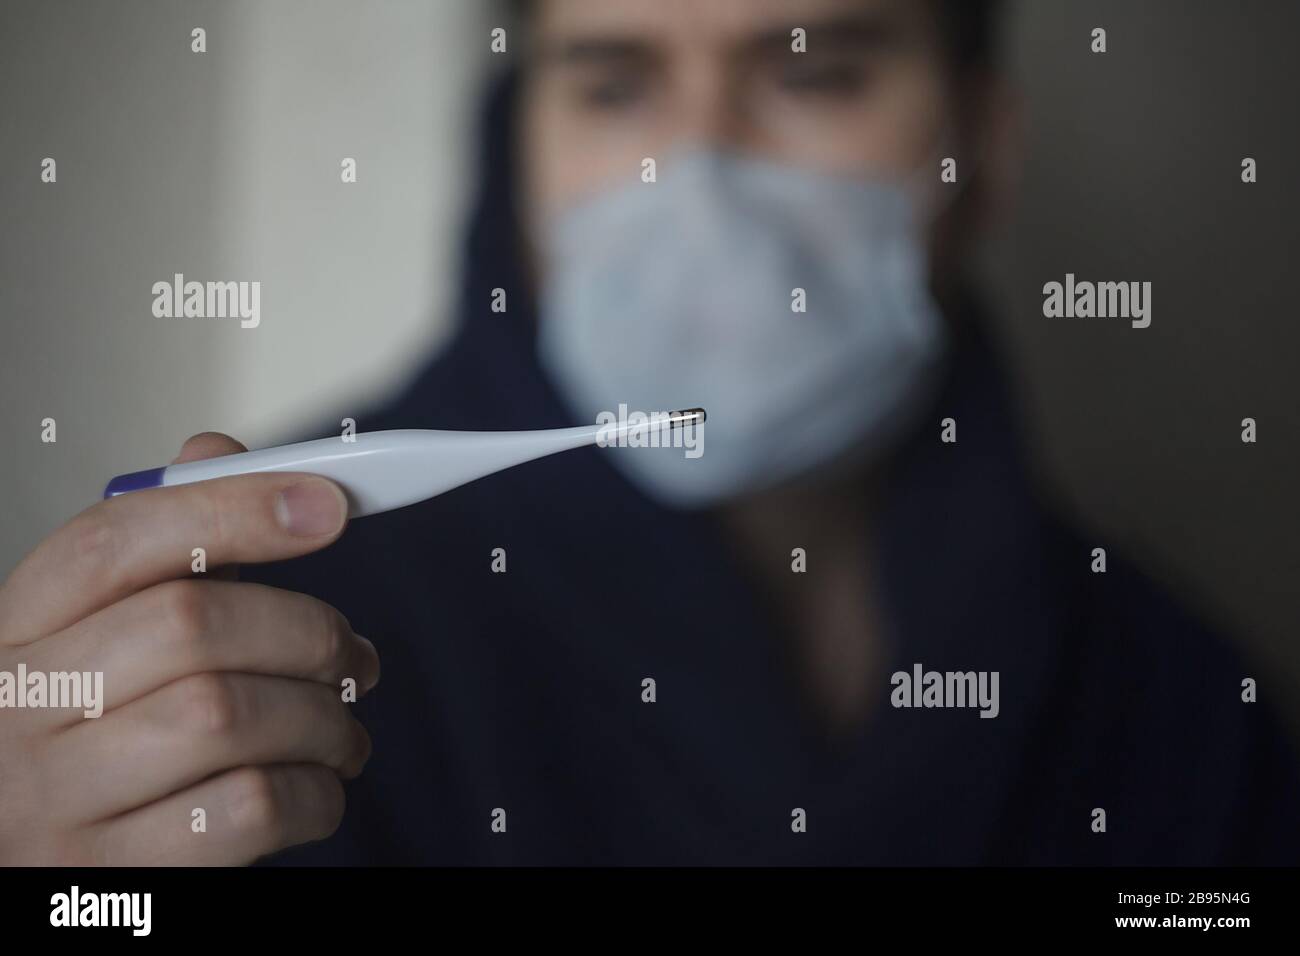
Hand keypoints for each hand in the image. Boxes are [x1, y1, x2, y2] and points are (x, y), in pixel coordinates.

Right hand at [0, 433, 378, 864]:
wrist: (27, 865)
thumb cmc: (80, 740)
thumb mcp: (92, 643)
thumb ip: (159, 550)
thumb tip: (218, 455)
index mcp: (10, 631)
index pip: (113, 540)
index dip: (232, 509)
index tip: (329, 503)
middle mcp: (12, 709)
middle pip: (190, 624)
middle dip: (308, 631)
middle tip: (358, 657)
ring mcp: (50, 801)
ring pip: (226, 717)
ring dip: (323, 718)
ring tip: (346, 728)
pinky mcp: (105, 876)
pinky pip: (245, 811)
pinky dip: (315, 792)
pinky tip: (320, 787)